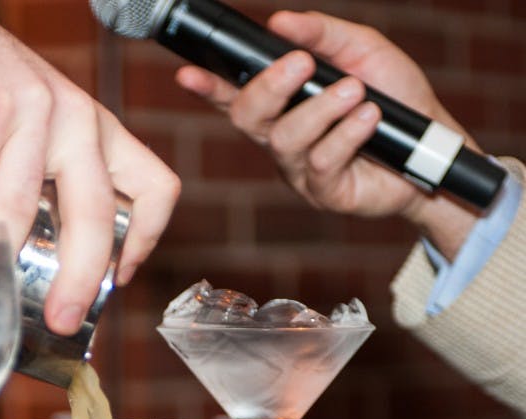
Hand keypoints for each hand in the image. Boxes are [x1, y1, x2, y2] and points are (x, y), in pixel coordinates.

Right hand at [0, 0, 179, 334]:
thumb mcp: (41, 127)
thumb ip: (53, 177)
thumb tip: (47, 258)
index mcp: (99, 129)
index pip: (155, 187)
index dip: (146, 241)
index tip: (122, 279)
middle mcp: (77, 119)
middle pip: (97, 213)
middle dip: (82, 277)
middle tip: (62, 318)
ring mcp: (31, 112)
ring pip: (23, 206)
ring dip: (3, 256)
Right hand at [174, 10, 477, 257]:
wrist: (436, 147)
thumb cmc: (395, 100)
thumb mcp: (363, 51)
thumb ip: (323, 35)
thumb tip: (282, 22)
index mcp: (283, 105)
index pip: (235, 94)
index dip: (208, 86)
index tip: (189, 73)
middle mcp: (282, 137)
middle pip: (247, 117)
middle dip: (269, 88)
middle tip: (301, 65)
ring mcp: (299, 168)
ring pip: (284, 139)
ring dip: (321, 109)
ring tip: (356, 92)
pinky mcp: (324, 191)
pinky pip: (319, 162)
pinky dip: (347, 133)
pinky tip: (370, 119)